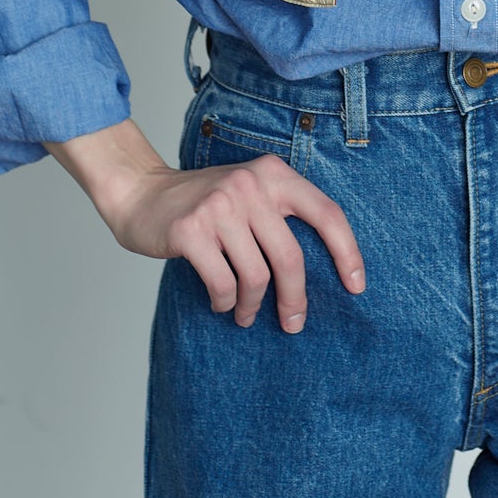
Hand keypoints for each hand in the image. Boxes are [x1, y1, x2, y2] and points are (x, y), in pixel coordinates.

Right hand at [51, 118, 366, 332]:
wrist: (142, 194)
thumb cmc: (204, 204)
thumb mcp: (250, 193)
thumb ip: (280, 217)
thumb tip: (325, 272)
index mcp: (273, 173)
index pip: (326, 213)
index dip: (348, 252)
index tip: (356, 287)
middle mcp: (250, 184)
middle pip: (291, 257)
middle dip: (295, 299)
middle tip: (292, 323)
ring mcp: (218, 206)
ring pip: (255, 277)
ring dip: (251, 306)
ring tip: (244, 314)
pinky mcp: (190, 230)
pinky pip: (222, 284)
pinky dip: (224, 302)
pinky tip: (220, 303)